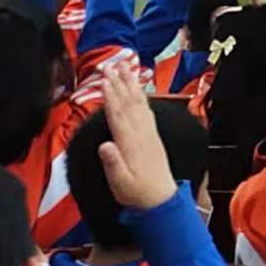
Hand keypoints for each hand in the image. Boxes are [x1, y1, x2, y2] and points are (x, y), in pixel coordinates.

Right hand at [97, 64, 177, 210]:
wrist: (161, 199)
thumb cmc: (136, 192)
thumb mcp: (119, 182)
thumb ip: (112, 163)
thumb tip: (104, 145)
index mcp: (131, 143)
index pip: (118, 114)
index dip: (110, 96)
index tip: (104, 79)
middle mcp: (142, 134)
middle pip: (129, 103)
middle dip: (120, 83)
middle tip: (112, 65)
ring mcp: (149, 133)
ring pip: (139, 104)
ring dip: (132, 85)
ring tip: (126, 69)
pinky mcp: (153, 137)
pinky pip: (147, 111)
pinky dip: (142, 98)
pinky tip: (140, 91)